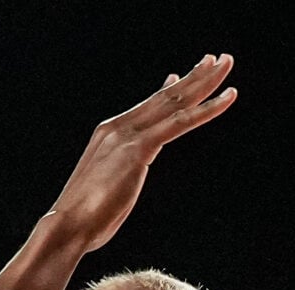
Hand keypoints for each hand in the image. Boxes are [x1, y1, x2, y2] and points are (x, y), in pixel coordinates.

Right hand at [44, 55, 237, 251]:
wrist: (67, 225)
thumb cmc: (84, 219)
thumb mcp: (106, 188)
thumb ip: (119, 175)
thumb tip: (122, 180)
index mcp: (108, 134)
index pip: (146, 107)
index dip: (169, 90)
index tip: (183, 76)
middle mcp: (118, 127)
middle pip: (164, 97)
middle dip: (194, 76)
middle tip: (218, 59)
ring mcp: (128, 135)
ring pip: (175, 102)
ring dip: (205, 81)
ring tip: (227, 63)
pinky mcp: (138, 148)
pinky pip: (180, 122)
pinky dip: (207, 109)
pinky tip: (228, 97)